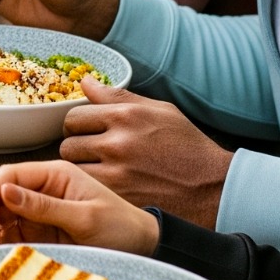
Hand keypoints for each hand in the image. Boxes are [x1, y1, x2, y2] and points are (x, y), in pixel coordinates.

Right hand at [0, 161, 159, 253]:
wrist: (143, 248)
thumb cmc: (121, 228)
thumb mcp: (84, 218)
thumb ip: (44, 206)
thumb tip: (5, 191)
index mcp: (55, 175)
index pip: (10, 174)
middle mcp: (42, 189)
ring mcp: (39, 211)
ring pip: (1, 216)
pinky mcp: (40, 232)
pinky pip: (12, 235)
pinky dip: (4, 244)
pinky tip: (4, 255)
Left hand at [60, 78, 231, 227]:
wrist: (212, 187)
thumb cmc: (186, 146)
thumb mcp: (159, 110)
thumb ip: (117, 96)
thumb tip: (85, 81)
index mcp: (125, 115)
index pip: (73, 116)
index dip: (78, 126)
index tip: (87, 133)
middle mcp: (117, 142)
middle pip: (67, 143)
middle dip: (77, 148)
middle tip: (91, 154)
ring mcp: (116, 172)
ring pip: (72, 169)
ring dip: (81, 170)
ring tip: (99, 171)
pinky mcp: (118, 198)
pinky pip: (86, 189)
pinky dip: (90, 188)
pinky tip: (105, 186)